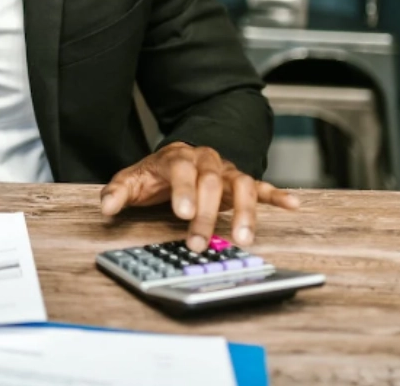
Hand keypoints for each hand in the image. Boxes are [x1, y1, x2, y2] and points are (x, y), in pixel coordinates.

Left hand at [99, 142, 298, 250]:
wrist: (178, 157)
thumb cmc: (155, 174)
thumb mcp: (132, 180)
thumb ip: (118, 192)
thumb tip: (106, 207)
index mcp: (177, 157)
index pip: (182, 170)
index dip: (183, 191)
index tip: (182, 213)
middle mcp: (205, 160)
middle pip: (210, 183)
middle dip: (206, 214)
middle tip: (198, 242)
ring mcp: (225, 171)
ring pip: (240, 185)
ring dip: (243, 212)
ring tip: (243, 238)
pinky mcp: (241, 182)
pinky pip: (262, 187)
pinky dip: (277, 195)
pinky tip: (293, 205)